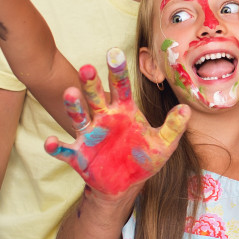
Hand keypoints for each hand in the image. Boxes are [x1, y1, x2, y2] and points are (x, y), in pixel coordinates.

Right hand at [45, 49, 190, 194]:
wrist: (125, 184)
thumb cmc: (143, 159)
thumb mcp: (163, 144)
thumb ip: (173, 127)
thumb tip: (187, 109)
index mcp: (124, 111)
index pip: (121, 87)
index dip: (118, 71)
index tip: (114, 53)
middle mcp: (103, 119)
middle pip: (95, 97)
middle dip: (91, 83)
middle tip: (88, 67)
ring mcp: (89, 136)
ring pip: (78, 117)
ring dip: (73, 106)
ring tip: (70, 94)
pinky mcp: (78, 155)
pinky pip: (65, 150)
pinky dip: (56, 147)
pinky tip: (51, 143)